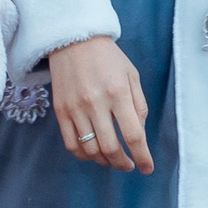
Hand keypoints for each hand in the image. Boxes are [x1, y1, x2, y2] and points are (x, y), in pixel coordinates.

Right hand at [47, 35, 151, 172]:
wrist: (73, 40)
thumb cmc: (108, 57)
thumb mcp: (132, 75)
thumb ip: (139, 106)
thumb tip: (139, 136)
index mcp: (118, 93)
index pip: (133, 135)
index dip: (143, 157)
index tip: (147, 168)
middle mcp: (96, 103)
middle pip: (111, 148)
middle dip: (123, 164)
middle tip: (129, 166)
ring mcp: (75, 109)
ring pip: (91, 150)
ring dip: (104, 161)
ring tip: (112, 160)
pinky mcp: (60, 111)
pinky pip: (71, 144)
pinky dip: (84, 155)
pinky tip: (93, 153)